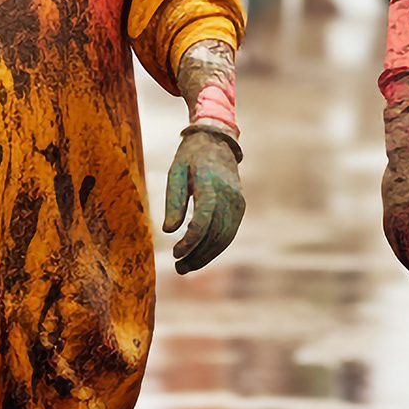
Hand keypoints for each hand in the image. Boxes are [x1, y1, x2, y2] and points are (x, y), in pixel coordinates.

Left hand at [163, 129, 243, 273]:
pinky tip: (200, 255)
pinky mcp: (240, 206)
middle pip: (216, 234)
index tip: (175, 253)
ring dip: (206, 256)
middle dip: (197, 255)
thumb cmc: (191, 156)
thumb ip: (173, 200)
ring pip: (225, 238)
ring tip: (186, 267)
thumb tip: (169, 231)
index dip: (190, 241)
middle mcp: (229, 195)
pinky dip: (215, 247)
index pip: (204, 220)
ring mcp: (238, 202)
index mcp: (211, 184)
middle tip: (178, 268)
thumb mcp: (176, 171)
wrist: (217, 139)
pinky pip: (230, 233)